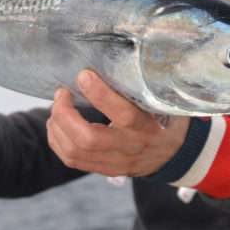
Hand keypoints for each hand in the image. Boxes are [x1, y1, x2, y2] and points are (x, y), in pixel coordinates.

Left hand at [46, 70, 189, 177]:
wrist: (172, 155)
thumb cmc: (162, 119)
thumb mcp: (158, 102)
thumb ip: (138, 88)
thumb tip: (110, 59)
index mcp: (146, 126)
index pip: (123, 114)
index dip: (99, 94)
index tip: (83, 76)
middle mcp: (129, 147)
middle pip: (88, 139)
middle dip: (65, 115)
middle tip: (61, 94)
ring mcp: (115, 162)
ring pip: (74, 152)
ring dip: (57, 127)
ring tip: (57, 109)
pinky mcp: (104, 170)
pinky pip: (72, 160)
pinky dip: (57, 141)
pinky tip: (57, 126)